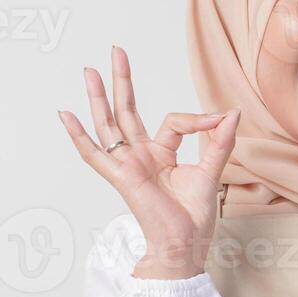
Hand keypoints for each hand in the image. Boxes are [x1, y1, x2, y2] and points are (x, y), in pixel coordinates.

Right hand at [58, 46, 239, 279]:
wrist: (185, 245)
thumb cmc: (194, 217)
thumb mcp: (212, 172)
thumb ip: (220, 141)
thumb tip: (231, 113)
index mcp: (161, 154)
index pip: (174, 121)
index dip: (198, 118)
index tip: (220, 120)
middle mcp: (141, 156)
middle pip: (127, 111)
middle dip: (122, 81)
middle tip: (116, 51)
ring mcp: (128, 165)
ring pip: (110, 124)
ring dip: (100, 97)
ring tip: (90, 71)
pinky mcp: (122, 177)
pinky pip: (94, 155)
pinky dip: (79, 136)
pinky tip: (66, 115)